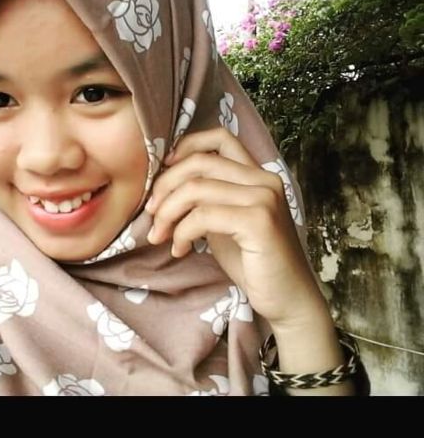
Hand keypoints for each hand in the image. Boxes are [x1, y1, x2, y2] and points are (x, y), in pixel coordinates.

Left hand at [145, 127, 326, 329]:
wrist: (287, 299)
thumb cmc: (252, 262)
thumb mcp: (224, 222)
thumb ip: (205, 199)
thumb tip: (161, 188)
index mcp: (257, 174)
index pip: (220, 137)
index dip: (186, 146)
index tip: (164, 170)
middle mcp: (265, 179)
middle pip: (200, 162)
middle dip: (165, 185)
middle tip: (150, 213)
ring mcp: (264, 198)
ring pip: (196, 188)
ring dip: (167, 212)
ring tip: (159, 235)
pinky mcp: (259, 221)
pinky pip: (203, 215)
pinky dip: (182, 231)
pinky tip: (180, 249)